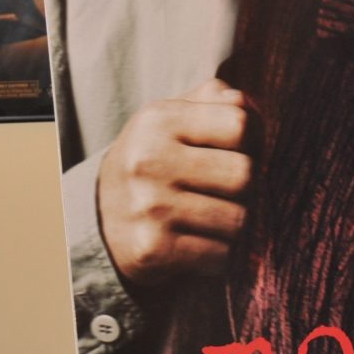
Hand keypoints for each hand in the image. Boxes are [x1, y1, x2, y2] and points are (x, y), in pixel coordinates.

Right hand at [97, 77, 252, 286]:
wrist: (101, 216)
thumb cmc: (158, 158)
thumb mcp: (175, 117)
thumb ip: (215, 99)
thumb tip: (249, 103)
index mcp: (158, 121)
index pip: (240, 124)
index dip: (252, 140)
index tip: (239, 151)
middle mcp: (149, 161)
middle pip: (245, 174)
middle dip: (247, 186)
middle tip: (229, 190)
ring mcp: (149, 207)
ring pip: (239, 219)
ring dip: (237, 224)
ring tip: (216, 217)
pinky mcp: (151, 250)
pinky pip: (221, 255)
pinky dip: (222, 254)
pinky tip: (202, 243)